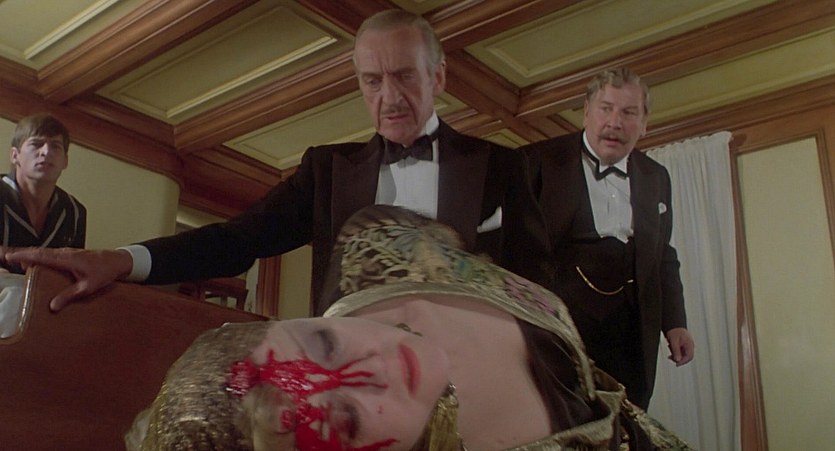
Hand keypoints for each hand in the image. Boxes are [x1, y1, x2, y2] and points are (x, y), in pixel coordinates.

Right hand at [2, 247, 133, 311]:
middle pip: (37, 251)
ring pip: (42, 251)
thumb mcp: (88, 287)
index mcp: (67, 259)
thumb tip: (52, 306)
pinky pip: (48, 254)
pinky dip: (36, 255)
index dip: (24, 256)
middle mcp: (64, 253)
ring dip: (26, 253)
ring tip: (9, 258)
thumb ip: (70, 295)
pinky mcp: (67, 254)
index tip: (8, 256)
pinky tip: (28, 261)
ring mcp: (65, 252)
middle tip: (1, 255)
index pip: (41, 256)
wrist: (117, 260)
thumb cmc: (104, 273)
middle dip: (18, 253)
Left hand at [665, 327, 694, 365]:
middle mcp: (690, 346)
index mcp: (689, 344)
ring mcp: (687, 345)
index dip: (683, 362)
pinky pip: (681, 351)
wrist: (674, 324)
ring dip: (676, 355)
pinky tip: (671, 347)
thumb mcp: (674, 341)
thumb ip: (676, 351)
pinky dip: (676, 352)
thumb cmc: (675, 331)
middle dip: (679, 359)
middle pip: (687, 357)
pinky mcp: (684, 345)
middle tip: (670, 358)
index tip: (676, 364)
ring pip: (683, 355)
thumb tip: (678, 360)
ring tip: (670, 350)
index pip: (689, 357)